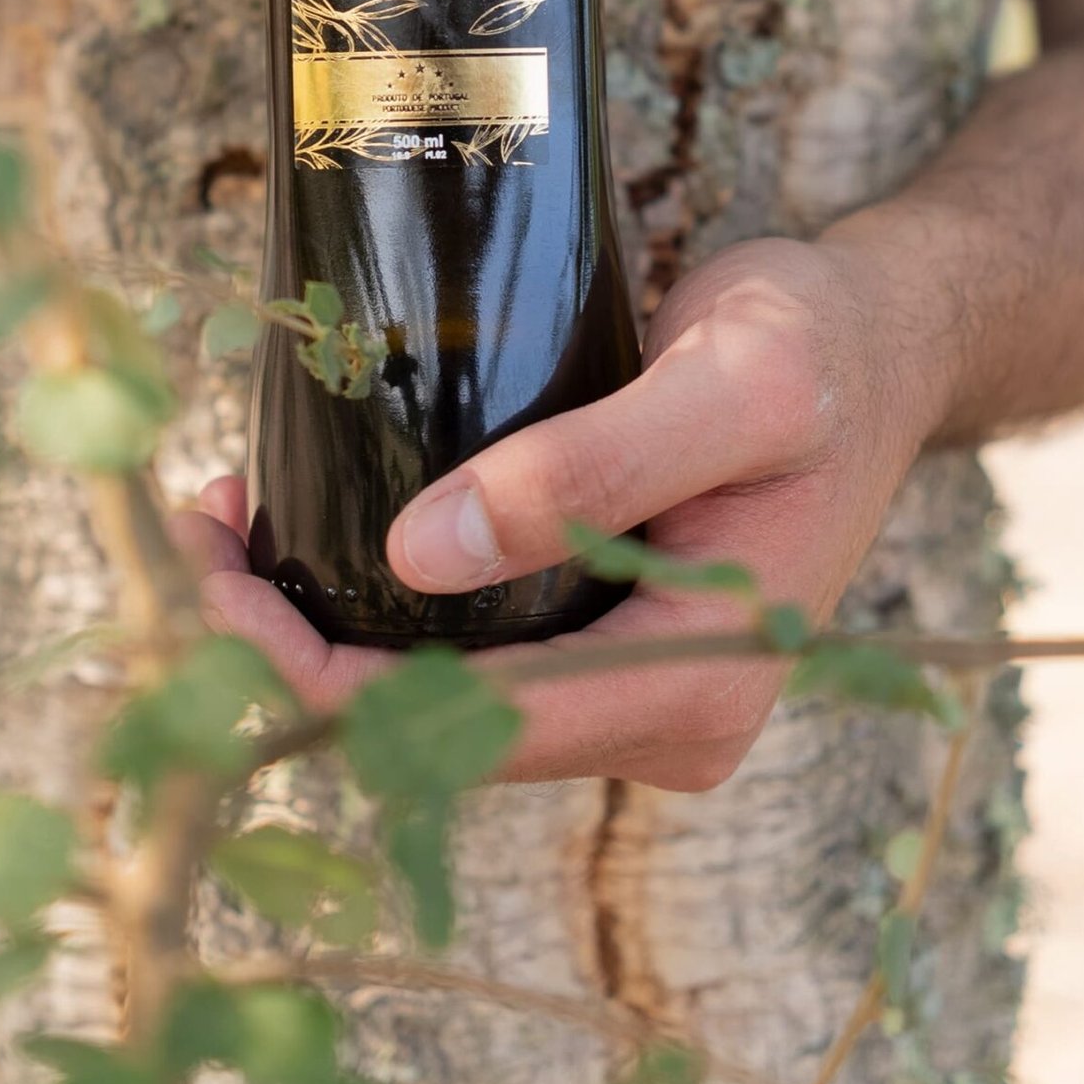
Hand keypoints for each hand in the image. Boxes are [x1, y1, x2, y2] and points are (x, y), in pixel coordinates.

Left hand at [184, 237, 947, 791]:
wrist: (888, 348)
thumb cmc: (824, 351)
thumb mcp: (734, 381)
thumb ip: (594, 466)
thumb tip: (424, 551)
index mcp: (692, 686)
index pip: (455, 727)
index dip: (307, 673)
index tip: (205, 574)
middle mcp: (659, 720)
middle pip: (427, 735)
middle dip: (288, 653)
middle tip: (195, 528)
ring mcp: (630, 694)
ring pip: (432, 708)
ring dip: (316, 632)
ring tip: (234, 517)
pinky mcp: (605, 649)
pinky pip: (461, 662)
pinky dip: (369, 608)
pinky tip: (309, 526)